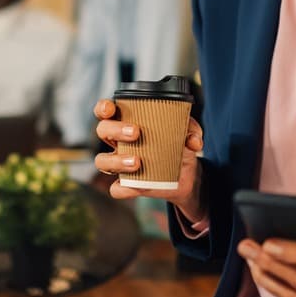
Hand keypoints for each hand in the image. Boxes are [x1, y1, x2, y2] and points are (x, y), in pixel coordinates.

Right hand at [92, 99, 204, 221]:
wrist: (185, 175)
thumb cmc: (179, 145)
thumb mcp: (187, 133)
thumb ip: (191, 130)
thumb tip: (193, 140)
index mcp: (128, 122)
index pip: (106, 111)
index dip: (103, 108)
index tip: (110, 109)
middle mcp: (119, 141)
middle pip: (102, 131)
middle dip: (115, 130)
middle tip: (135, 133)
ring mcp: (120, 164)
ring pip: (102, 161)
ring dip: (116, 161)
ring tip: (137, 162)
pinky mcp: (127, 185)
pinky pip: (116, 189)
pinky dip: (124, 188)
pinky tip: (137, 186)